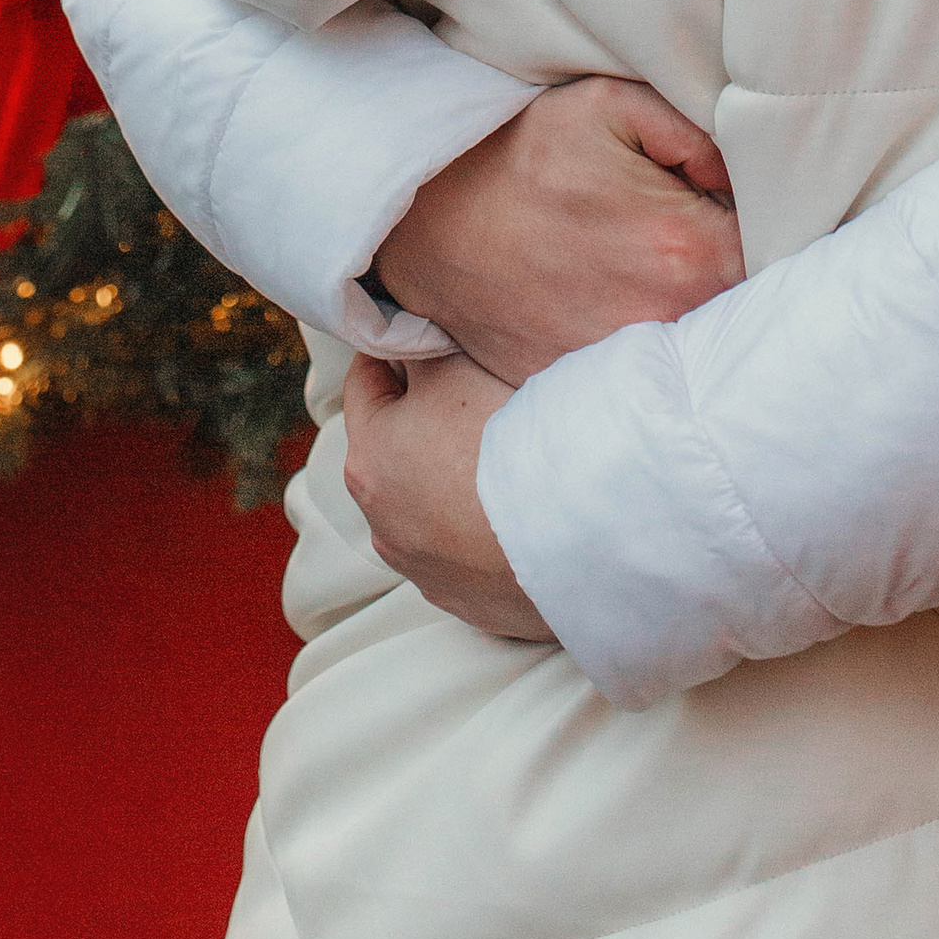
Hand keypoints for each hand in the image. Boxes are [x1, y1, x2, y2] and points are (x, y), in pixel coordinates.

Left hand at [342, 352, 551, 640]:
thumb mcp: (457, 365)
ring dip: (451, 477)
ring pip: (427, 502)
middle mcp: (381, 522)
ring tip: (504, 455)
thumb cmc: (505, 444)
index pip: (366, 378)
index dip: (400, 349)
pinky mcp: (465, 602)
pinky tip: (519, 507)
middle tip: (475, 390)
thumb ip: (423, 344)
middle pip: (394, 445)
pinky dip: (480, 527)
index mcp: (368, 457)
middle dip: (425, 413)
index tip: (434, 338)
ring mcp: (423, 570)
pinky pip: (464, 549)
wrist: (572, 540)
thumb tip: (413, 336)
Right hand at [375, 73, 742, 386]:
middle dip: (745, 277)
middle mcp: (667, 322)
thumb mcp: (611, 105)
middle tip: (713, 243)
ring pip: (701, 350)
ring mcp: (626, 367)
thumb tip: (747, 172)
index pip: (785, 254)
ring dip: (699, 318)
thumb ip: (698, 131)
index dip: (775, 228)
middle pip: (749, 310)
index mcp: (690, 250)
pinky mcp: (589, 388)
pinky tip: (622, 308)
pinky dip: (648, 351)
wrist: (428, 216)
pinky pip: (645, 376)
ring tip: (664, 275)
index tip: (754, 214)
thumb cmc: (524, 154)